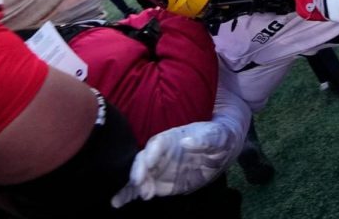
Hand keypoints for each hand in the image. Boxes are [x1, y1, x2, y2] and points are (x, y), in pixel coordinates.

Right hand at [110, 120, 244, 206]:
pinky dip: (128, 194)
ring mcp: (158, 169)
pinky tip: (116, 202)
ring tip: (120, 199)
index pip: (157, 143)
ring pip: (138, 176)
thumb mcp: (216, 135)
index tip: (148, 164)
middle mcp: (160, 153)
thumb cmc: (218, 137)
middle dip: (138, 172)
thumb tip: (187, 142)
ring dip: (131, 186)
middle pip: (143, 160)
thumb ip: (203, 139)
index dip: (151, 153)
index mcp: (171, 138)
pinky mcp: (159, 183)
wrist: (221, 150)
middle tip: (139, 185)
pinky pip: (142, 188)